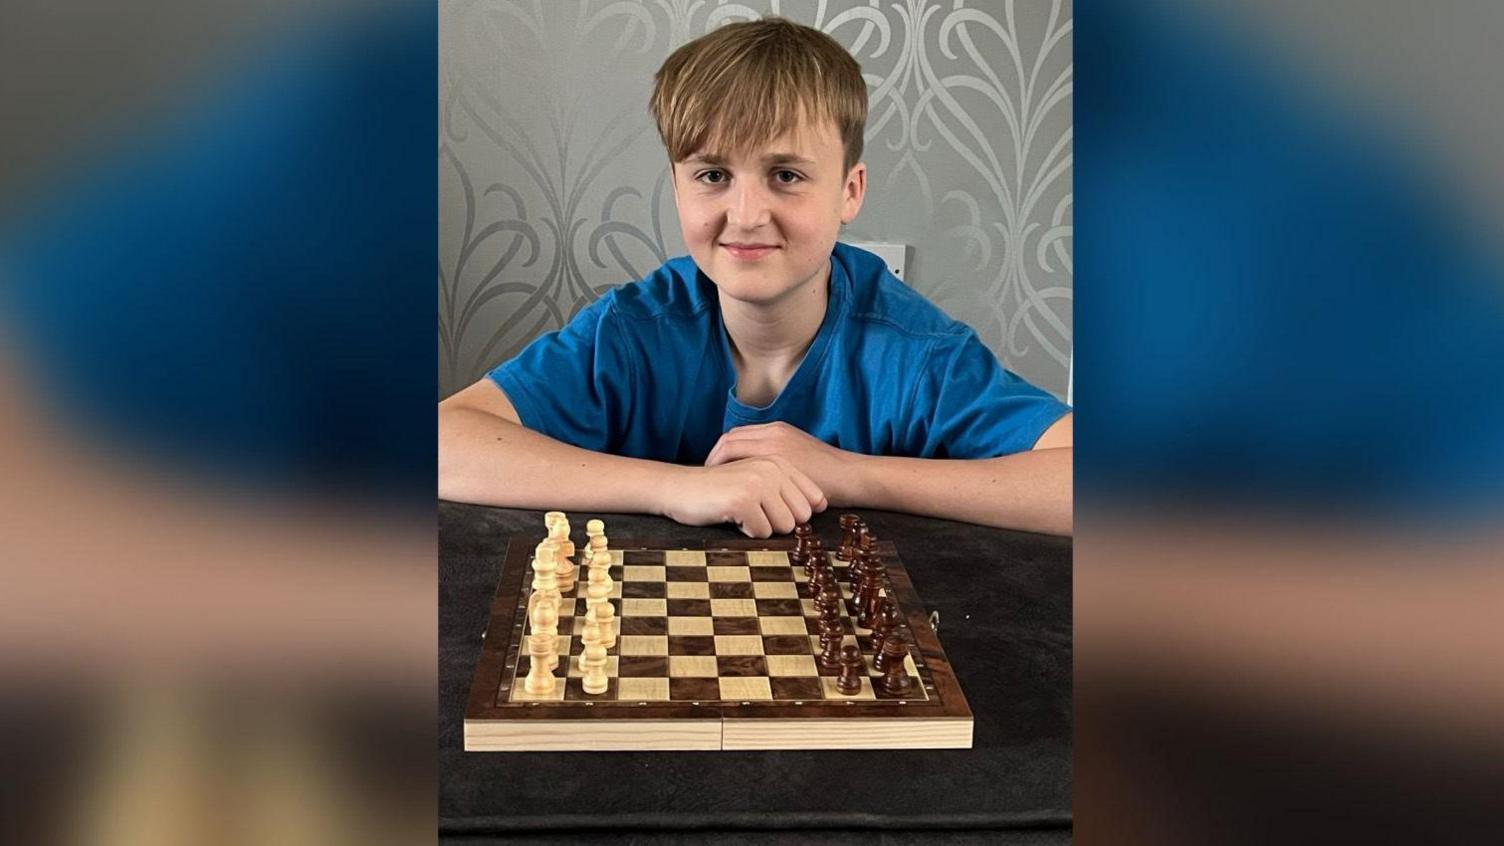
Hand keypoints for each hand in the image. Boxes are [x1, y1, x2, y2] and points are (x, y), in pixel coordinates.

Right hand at [658, 456, 827, 537]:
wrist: (679, 487)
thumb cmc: (720, 489)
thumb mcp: (758, 479)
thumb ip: (787, 486)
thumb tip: (820, 506)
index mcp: (779, 461)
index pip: (813, 499)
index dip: (797, 514)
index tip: (775, 511)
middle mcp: (772, 468)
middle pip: (801, 516)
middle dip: (779, 522)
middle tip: (756, 512)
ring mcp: (758, 482)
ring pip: (783, 526)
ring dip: (762, 527)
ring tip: (744, 513)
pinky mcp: (743, 499)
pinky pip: (762, 532)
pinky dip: (746, 531)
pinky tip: (732, 516)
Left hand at [704, 422, 861, 503]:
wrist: (852, 477)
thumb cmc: (828, 476)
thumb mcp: (799, 461)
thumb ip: (777, 462)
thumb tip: (756, 478)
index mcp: (777, 431)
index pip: (737, 436)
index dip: (720, 452)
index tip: (714, 468)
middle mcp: (773, 433)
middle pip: (729, 439)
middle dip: (713, 457)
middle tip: (706, 476)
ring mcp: (776, 445)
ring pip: (731, 447)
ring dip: (717, 464)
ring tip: (712, 483)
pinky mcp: (780, 461)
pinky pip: (743, 461)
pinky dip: (730, 473)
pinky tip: (727, 488)